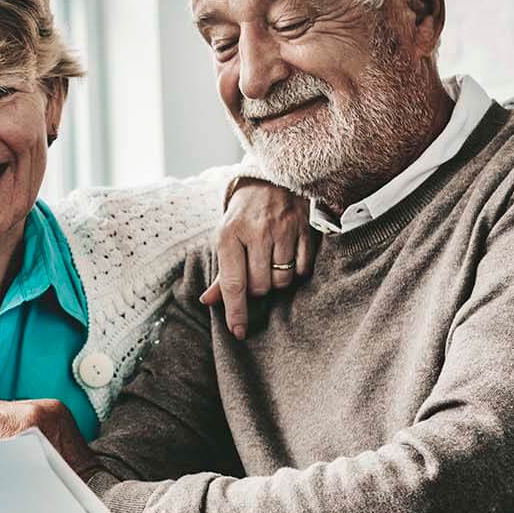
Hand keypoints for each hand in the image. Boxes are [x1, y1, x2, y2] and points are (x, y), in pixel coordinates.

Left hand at [200, 178, 314, 339]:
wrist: (270, 180)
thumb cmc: (243, 216)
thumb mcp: (225, 238)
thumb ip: (222, 272)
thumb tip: (207, 301)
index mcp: (229, 234)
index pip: (233, 283)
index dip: (236, 311)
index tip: (238, 332)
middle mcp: (257, 232)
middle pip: (260, 286)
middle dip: (256, 289)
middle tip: (254, 272)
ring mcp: (284, 230)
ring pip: (282, 280)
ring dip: (276, 280)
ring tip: (270, 263)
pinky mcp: (306, 229)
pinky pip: (303, 269)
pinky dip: (296, 271)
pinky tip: (288, 257)